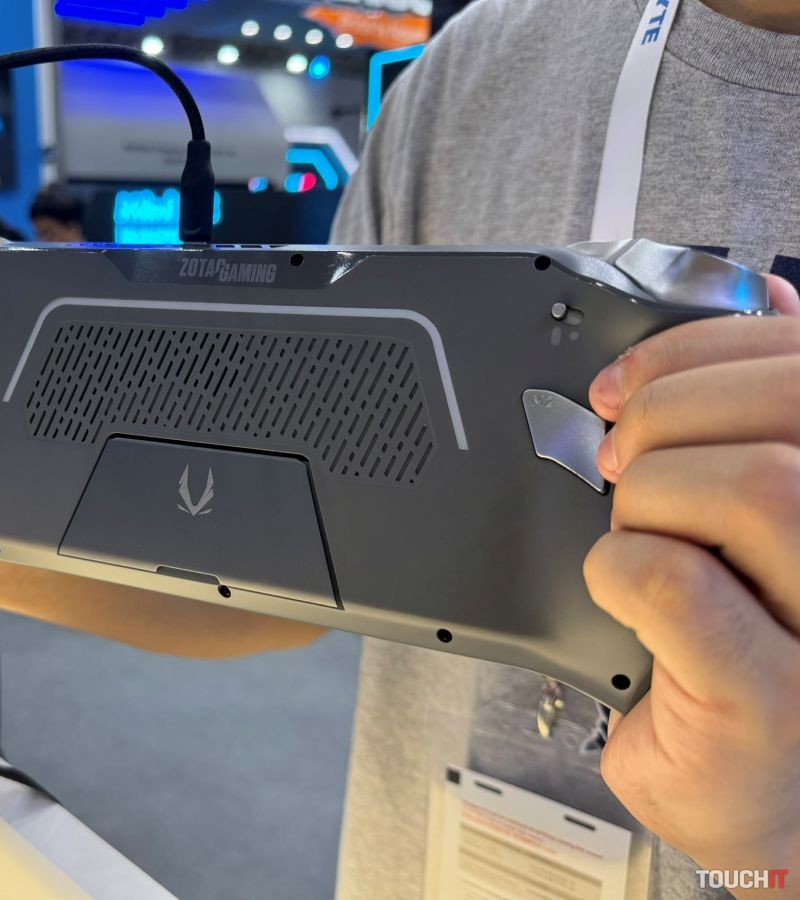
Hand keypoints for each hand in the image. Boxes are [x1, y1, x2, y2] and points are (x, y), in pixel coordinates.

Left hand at [584, 275, 799, 891]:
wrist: (752, 794)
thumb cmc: (748, 649)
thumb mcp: (766, 519)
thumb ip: (767, 415)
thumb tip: (767, 295)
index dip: (696, 350)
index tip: (624, 381)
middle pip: (788, 413)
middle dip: (666, 418)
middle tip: (618, 463)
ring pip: (754, 487)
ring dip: (653, 496)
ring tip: (633, 530)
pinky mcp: (773, 703)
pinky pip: (677, 583)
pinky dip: (620, 567)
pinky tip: (619, 588)